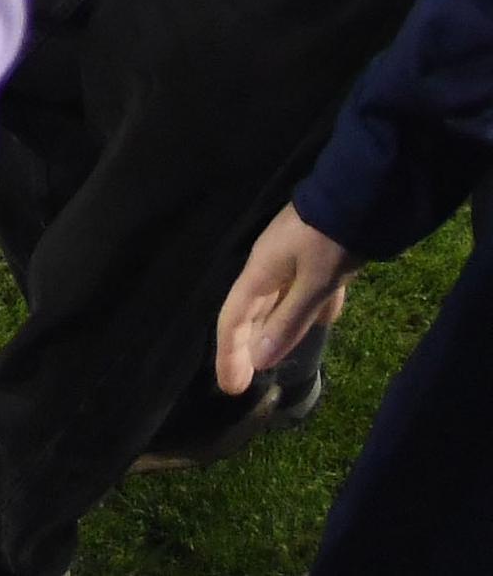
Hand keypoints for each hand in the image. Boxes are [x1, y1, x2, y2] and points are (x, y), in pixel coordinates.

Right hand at [216, 202, 355, 392]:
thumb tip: (259, 359)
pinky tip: (320, 322)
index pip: (233, 318)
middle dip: (243, 348)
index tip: (230, 387)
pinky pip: (300, 294)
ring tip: (269, 358)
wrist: (356, 198)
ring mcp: (288, 262)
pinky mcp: (311, 259)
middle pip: (249, 314)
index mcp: (260, 273)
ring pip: (273, 304)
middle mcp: (267, 268)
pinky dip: (302, 313)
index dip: (228, 353)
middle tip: (242, 383)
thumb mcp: (314, 284)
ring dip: (269, 332)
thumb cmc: (329, 242)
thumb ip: (288, 321)